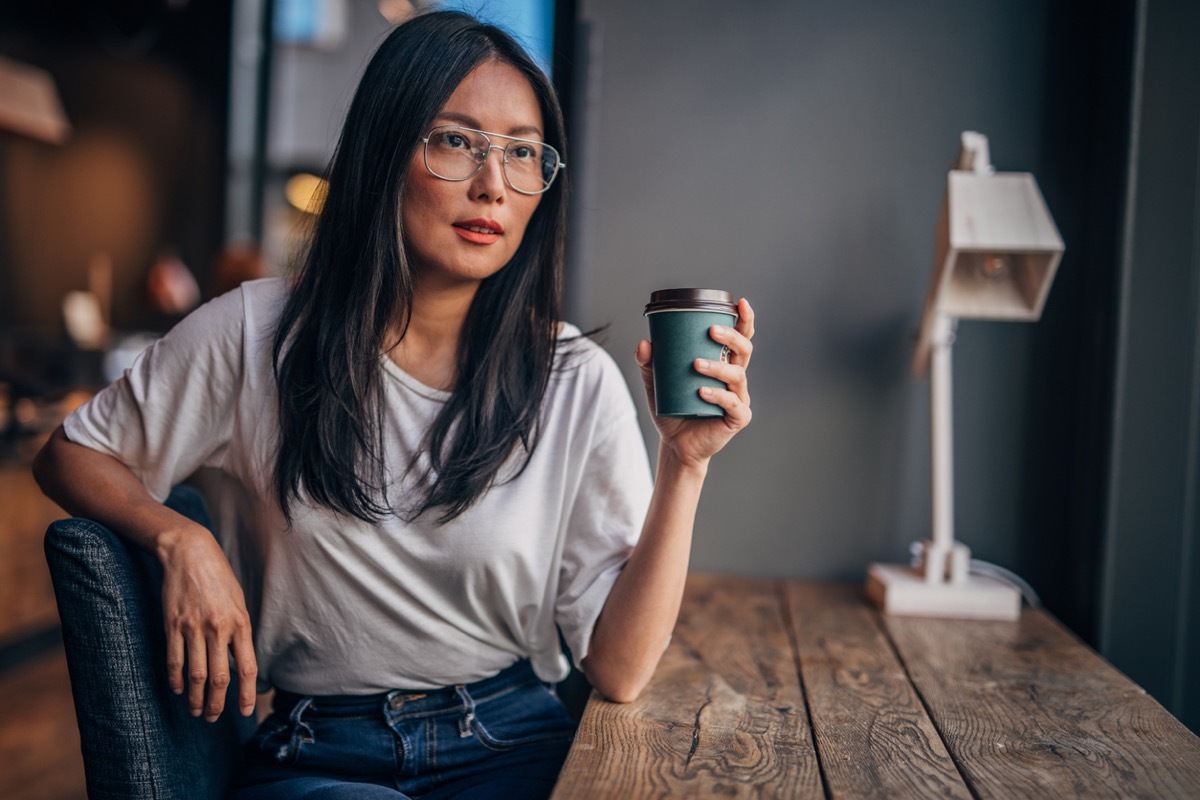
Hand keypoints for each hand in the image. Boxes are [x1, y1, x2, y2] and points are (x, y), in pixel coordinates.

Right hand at [158, 525, 257, 720]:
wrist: (190, 553)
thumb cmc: (219, 578)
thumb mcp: (238, 602)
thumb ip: (240, 632)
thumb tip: (241, 662)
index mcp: (240, 623)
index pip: (247, 668)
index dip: (246, 694)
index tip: (246, 711)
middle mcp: (218, 628)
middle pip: (220, 677)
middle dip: (218, 703)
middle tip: (215, 718)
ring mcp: (193, 627)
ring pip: (196, 674)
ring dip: (197, 698)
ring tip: (197, 711)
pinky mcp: (172, 625)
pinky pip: (175, 660)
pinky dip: (176, 680)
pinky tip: (179, 690)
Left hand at [636, 297, 754, 468]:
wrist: (676, 444)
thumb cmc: (672, 407)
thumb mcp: (656, 383)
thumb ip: (648, 363)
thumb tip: (644, 343)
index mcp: (723, 363)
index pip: (740, 337)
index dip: (744, 320)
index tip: (740, 303)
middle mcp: (735, 378)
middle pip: (744, 350)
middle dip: (731, 336)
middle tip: (711, 331)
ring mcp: (739, 398)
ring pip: (738, 375)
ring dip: (718, 367)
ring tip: (696, 364)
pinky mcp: (738, 418)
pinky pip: (732, 404)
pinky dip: (718, 395)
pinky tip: (702, 391)